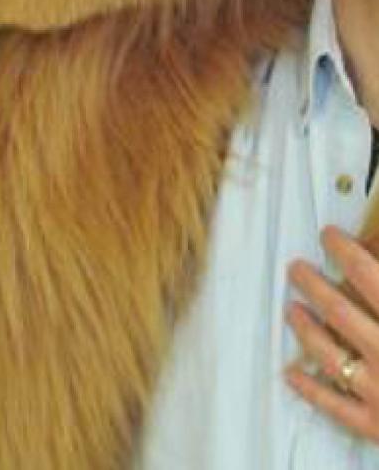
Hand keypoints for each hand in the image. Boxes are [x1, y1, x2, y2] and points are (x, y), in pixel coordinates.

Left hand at [286, 226, 378, 442]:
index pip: (367, 275)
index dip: (345, 251)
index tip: (329, 235)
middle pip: (340, 311)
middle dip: (314, 285)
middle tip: (296, 268)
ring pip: (329, 354)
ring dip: (306, 329)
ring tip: (292, 309)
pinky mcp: (377, 426)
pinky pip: (336, 406)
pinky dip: (311, 390)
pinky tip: (291, 373)